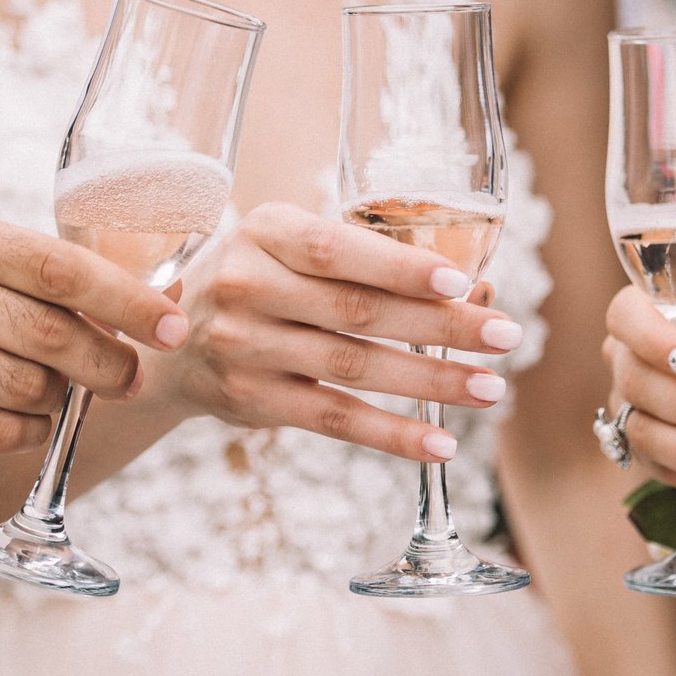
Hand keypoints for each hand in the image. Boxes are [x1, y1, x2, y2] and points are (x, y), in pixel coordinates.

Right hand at [0, 209, 188, 472]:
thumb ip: (33, 274)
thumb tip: (154, 297)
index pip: (57, 267)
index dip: (126, 299)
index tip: (173, 324)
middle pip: (51, 333)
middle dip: (109, 362)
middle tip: (133, 376)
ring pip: (29, 388)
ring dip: (61, 401)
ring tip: (57, 394)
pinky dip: (26, 431)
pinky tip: (21, 419)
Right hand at [154, 203, 521, 463]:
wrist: (170, 341)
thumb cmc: (259, 280)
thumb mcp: (289, 247)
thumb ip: (367, 261)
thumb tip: (476, 290)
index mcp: (266, 232)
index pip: (340, 249)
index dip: (402, 269)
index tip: (462, 283)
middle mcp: (249, 286)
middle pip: (358, 311)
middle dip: (441, 327)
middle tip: (505, 336)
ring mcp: (246, 347)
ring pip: (353, 368)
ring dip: (430, 382)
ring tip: (489, 389)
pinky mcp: (252, 400)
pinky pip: (334, 420)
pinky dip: (391, 434)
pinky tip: (440, 443)